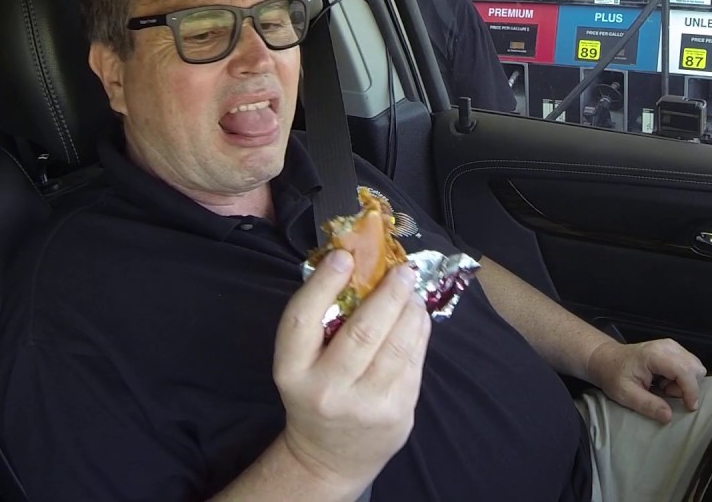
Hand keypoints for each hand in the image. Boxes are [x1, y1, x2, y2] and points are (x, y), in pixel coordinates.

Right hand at [273, 251, 431, 492]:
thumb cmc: (316, 394)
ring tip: (412, 290)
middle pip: (363, 331)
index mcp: (292, 372)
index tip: (344, 255)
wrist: (330, 457)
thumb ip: (321, 322)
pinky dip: (419, 330)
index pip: (302, 321)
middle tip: (402, 270)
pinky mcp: (397, 411)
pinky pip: (414, 360)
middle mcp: (326, 390)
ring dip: (410, 309)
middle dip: (387, 293)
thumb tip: (358, 265)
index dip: (323, 284)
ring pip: (397, 345)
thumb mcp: (302, 364)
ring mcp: (365, 404)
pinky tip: (417, 315)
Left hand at [585, 339, 706, 422]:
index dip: (691, 391)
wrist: (607, 359)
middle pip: (695, 368)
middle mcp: (668, 346)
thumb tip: (669, 416)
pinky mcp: (674, 349)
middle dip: (686, 386)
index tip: (689, 408)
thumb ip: (648, 405)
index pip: (685, 371)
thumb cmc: (614, 375)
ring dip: (684, 383)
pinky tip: (664, 381)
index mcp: (655, 355)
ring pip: (695, 367)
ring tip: (663, 387)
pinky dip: (682, 378)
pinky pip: (689, 366)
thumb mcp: (626, 394)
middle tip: (664, 392)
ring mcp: (672, 346)